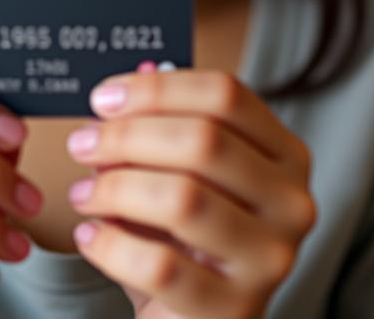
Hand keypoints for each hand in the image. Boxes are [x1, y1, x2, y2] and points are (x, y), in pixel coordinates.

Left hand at [64, 66, 316, 318]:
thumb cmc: (187, 235)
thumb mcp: (184, 173)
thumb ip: (166, 125)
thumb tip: (129, 78)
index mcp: (285, 153)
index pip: (225, 95)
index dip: (157, 89)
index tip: (103, 98)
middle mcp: (291, 202)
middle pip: (203, 140)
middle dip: (127, 136)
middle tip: (82, 142)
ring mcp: (270, 260)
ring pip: (183, 199)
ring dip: (115, 188)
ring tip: (83, 193)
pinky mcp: (234, 311)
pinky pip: (160, 266)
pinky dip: (111, 244)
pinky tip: (90, 237)